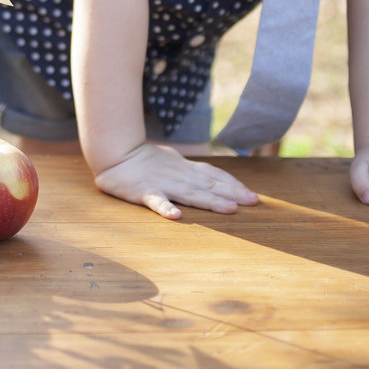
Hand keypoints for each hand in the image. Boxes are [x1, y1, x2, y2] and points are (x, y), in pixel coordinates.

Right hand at [92, 143, 259, 219]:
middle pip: (209, 185)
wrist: (115, 151)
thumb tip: (209, 176)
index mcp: (185, 169)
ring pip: (190, 193)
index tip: (252, 195)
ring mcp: (162, 183)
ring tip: (229, 209)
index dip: (233, 184)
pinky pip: (156, 200)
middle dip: (232, 193)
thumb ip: (190, 170)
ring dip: (210, 201)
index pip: (214, 175)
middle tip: (253, 202)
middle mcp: (179, 175)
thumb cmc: (144, 158)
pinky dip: (166, 208)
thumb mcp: (172, 160)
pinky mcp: (143, 191)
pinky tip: (176, 217)